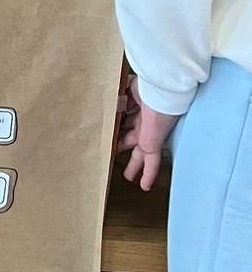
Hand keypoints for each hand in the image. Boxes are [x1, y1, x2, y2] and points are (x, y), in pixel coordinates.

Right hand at [116, 72, 178, 191]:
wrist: (164, 90)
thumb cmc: (148, 85)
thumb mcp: (128, 90)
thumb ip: (119, 98)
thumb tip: (110, 105)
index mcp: (138, 109)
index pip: (125, 120)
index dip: (116, 124)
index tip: (107, 130)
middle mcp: (144, 123)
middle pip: (131, 138)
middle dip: (123, 145)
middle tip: (116, 153)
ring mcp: (149, 134)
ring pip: (141, 154)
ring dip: (134, 165)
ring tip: (128, 176)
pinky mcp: (154, 143)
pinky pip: (151, 162)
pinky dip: (147, 174)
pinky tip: (143, 186)